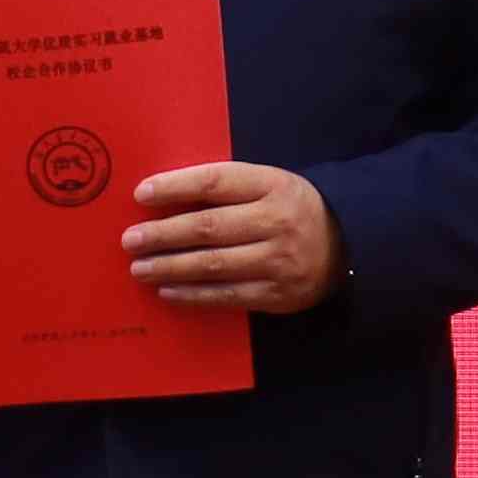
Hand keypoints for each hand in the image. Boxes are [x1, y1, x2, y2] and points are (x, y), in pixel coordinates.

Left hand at [121, 160, 338, 316]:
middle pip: (208, 227)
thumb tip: (165, 197)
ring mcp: (277, 261)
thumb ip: (227, 189)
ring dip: (170, 267)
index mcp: (272, 185)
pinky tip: (167, 290)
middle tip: (130, 240)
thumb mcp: (269, 185)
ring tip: (139, 267)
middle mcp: (276, 222)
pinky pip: (226, 295)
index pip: (214, 182)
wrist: (347, 246)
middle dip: (163, 234)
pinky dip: (192, 294)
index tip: (141, 194)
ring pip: (213, 265)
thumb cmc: (291, 209)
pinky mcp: (276, 294)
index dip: (175, 187)